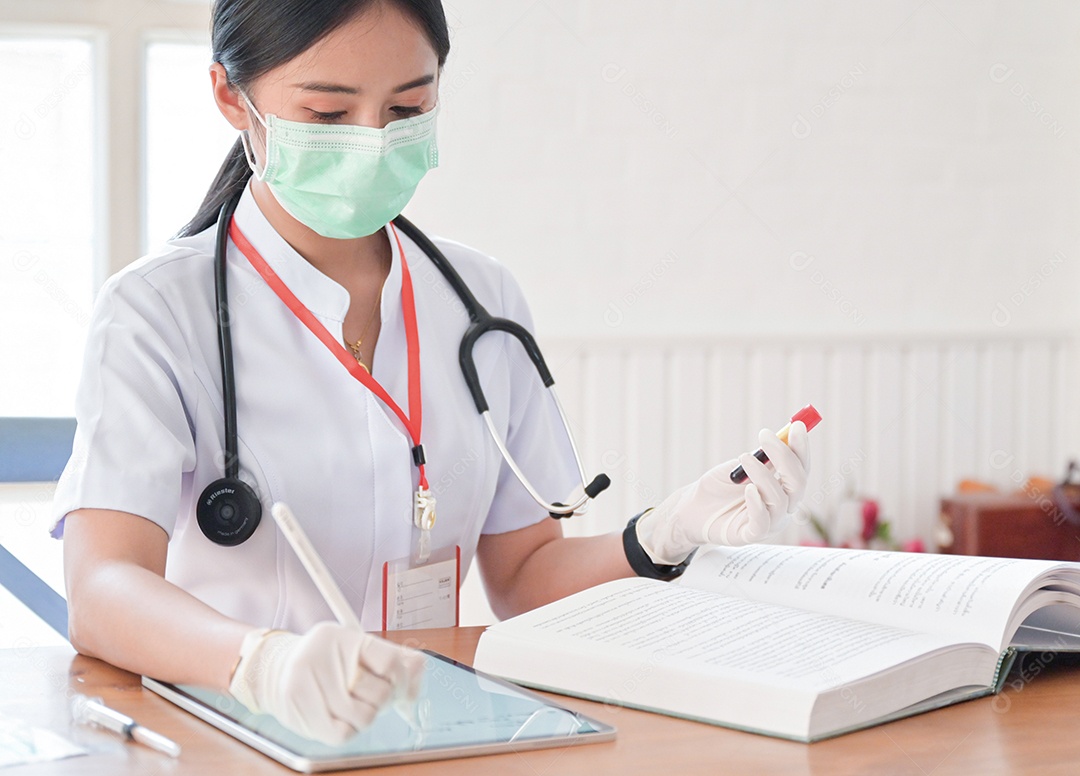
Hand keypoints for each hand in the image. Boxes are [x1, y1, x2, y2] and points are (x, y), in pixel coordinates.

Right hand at [227, 622, 425, 744]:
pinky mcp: (296, 708)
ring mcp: (307, 681)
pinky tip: (341, 717)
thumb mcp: (361, 650)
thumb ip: (395, 659)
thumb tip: (418, 676)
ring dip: (366, 716)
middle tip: (370, 696)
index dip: (402, 680)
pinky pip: (342, 734)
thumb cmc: (329, 662)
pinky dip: (348, 730)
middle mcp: (323, 655)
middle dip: (382, 700)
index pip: (391, 663)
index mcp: (345, 637)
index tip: (397, 687)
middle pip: (380, 694)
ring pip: (363, 717)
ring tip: (354, 705)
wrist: (277, 669)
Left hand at [635, 421, 810, 563]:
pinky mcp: (751, 535)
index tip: (796, 425)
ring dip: (763, 474)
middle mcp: (782, 506)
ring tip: (743, 458)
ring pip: (779, 499)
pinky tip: (747, 489)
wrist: (692, 508)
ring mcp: (769, 523)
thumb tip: (783, 435)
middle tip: (765, 437)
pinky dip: (757, 503)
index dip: (801, 448)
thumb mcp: (741, 466)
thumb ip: (762, 457)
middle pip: (797, 483)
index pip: (801, 468)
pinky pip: (762, 521)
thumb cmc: (719, 487)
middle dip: (784, 457)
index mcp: (783, 488)